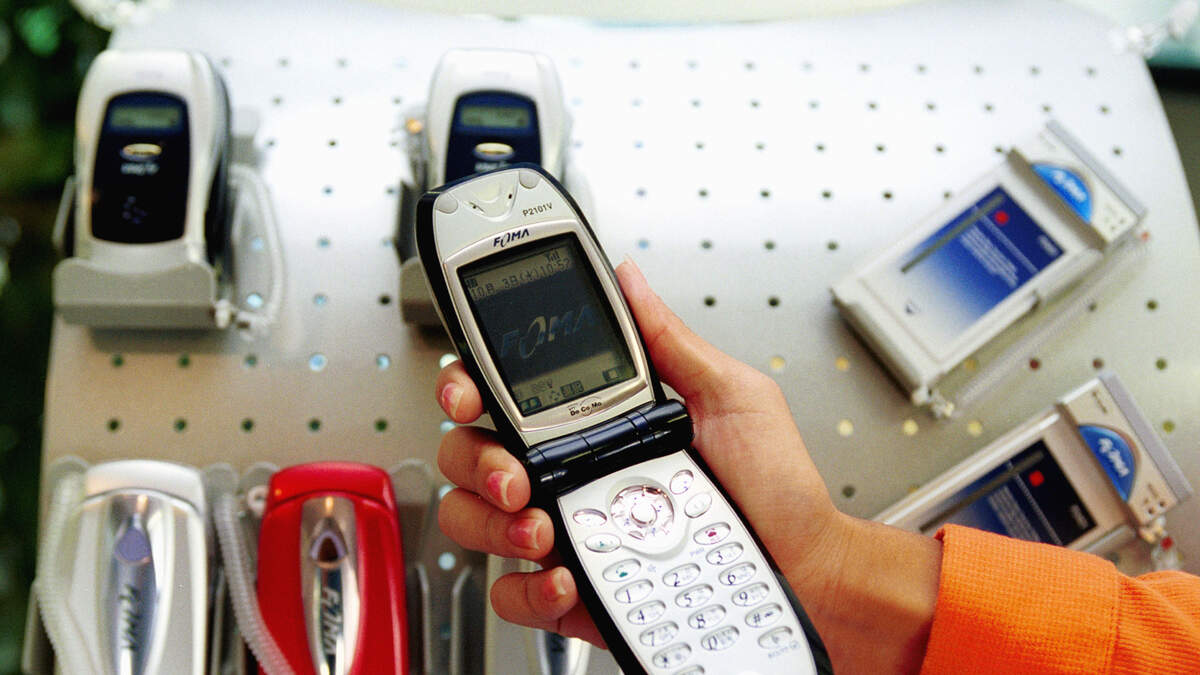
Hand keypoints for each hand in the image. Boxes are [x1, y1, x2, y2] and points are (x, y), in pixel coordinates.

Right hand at [434, 260, 940, 672]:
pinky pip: (515, 593)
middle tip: (517, 470)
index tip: (471, 390)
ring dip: (495, 522)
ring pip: (474, 521)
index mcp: (595, 419)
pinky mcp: (576, 591)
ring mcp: (568, 529)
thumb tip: (630, 280)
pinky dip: (528, 589)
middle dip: (476, 459)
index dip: (468, 385)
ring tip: (545, 525)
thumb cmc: (775, 485)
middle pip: (469, 453)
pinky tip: (566, 575)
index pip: (505, 392)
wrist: (805, 566)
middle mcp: (569, 471)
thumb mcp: (731, 395)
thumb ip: (670, 341)